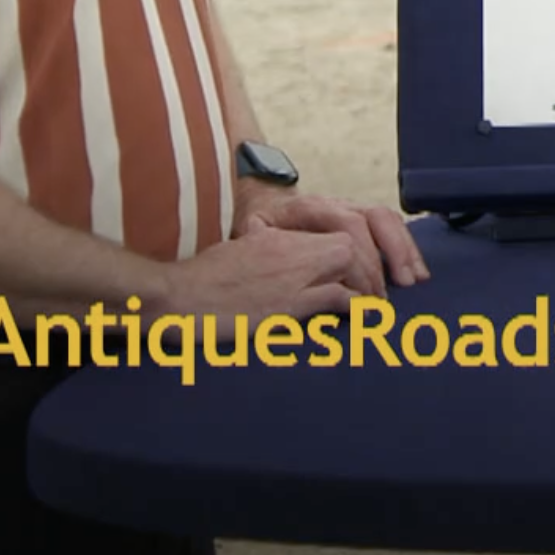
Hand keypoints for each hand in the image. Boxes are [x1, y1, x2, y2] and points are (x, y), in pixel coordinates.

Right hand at [161, 223, 361, 320]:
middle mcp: (290, 251)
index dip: (357, 254)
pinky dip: (354, 308)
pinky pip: (336, 299)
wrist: (177, 296)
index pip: (336, 234)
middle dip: (370, 269)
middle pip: (350, 247)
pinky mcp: (287, 305)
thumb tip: (274, 252)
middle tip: (377, 294)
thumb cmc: (202, 279)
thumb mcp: (240, 252)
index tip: (363, 274)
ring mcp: (290, 277)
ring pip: (350, 268)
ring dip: (367, 288)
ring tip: (375, 308)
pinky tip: (361, 320)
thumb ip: (265, 249)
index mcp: (279, 237)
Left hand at [235, 188, 430, 293]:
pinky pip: (392, 226)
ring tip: (414, 280)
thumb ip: (265, 244)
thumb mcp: (253, 232)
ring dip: (405, 250)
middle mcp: (336, 203)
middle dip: (392, 252)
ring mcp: (352, 208)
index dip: (363, 258)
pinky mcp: (362, 218)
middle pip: (375, 218)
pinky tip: (417, 271)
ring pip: (388, 219)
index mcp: (309, 207)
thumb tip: (282, 259)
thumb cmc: (259, 227)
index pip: (348, 225)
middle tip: (400, 285)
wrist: (264, 204)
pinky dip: (407, 248)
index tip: (366, 293)